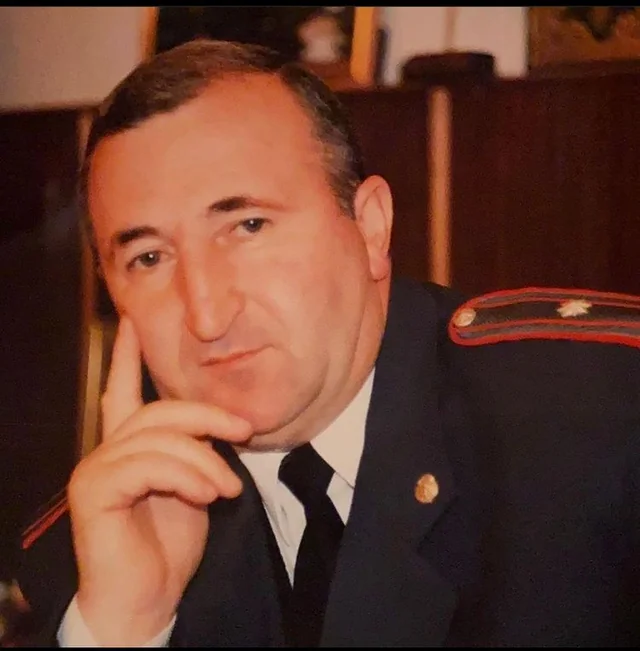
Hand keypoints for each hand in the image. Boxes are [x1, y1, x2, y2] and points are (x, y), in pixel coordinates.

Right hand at [67, 316, 251, 645]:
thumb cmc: (172, 543)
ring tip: (227, 489)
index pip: (124, 390)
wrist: (149, 598)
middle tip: (245, 430)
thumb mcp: (194, 485)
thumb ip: (196, 450)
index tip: (132, 320)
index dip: (128, 355)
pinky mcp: (94, 491)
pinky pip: (147, 465)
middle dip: (208, 415)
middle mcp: (108, 450)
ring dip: (203, 460)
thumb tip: (220, 423)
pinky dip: (185, 476)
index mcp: (130, 446)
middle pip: (159, 410)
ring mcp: (97, 469)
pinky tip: (207, 496)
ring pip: (159, 437)